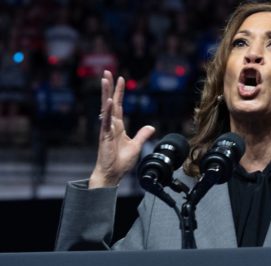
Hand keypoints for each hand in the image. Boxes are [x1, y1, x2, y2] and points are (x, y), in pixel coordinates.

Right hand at [89, 71, 155, 187]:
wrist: (112, 173)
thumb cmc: (121, 162)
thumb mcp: (136, 146)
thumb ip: (142, 135)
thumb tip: (151, 127)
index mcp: (118, 126)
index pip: (119, 105)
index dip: (119, 92)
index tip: (120, 79)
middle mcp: (111, 125)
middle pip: (110, 102)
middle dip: (109, 87)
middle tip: (107, 72)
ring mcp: (107, 129)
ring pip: (106, 108)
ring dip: (106, 93)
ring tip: (104, 80)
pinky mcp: (105, 136)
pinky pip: (106, 121)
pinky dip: (108, 111)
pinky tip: (109, 102)